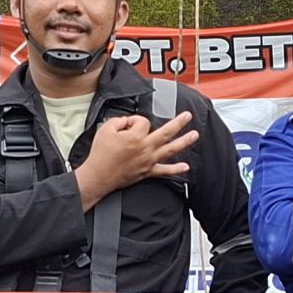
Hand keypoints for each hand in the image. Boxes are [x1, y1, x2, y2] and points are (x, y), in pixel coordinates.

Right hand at [77, 110, 194, 206]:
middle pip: (167, 132)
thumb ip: (119, 121)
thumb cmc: (100, 154)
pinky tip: (185, 167)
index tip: (128, 124)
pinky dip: (175, 169)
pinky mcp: (147, 172)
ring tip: (194, 135)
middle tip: (188, 116)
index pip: (143, 122)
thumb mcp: (105, 129)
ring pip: (170, 149)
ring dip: (184, 141)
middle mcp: (145, 148)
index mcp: (135, 137)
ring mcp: (148, 161)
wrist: (98, 176)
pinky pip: (164, 171)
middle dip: (179, 122)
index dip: (135, 120)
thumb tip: (128, 121)